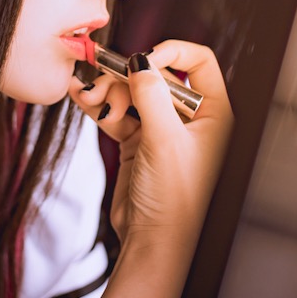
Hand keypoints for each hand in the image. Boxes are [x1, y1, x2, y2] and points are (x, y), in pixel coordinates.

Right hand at [82, 40, 232, 297]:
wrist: (152, 244)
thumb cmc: (175, 201)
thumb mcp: (165, 139)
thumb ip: (151, 94)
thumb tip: (140, 60)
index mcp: (214, 114)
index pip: (199, 62)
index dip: (172, 53)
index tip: (144, 58)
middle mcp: (190, 118)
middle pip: (158, 75)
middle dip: (127, 76)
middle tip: (104, 79)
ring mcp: (162, 129)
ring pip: (134, 93)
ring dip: (109, 90)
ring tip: (89, 96)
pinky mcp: (138, 143)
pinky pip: (118, 113)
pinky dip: (101, 106)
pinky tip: (82, 98)